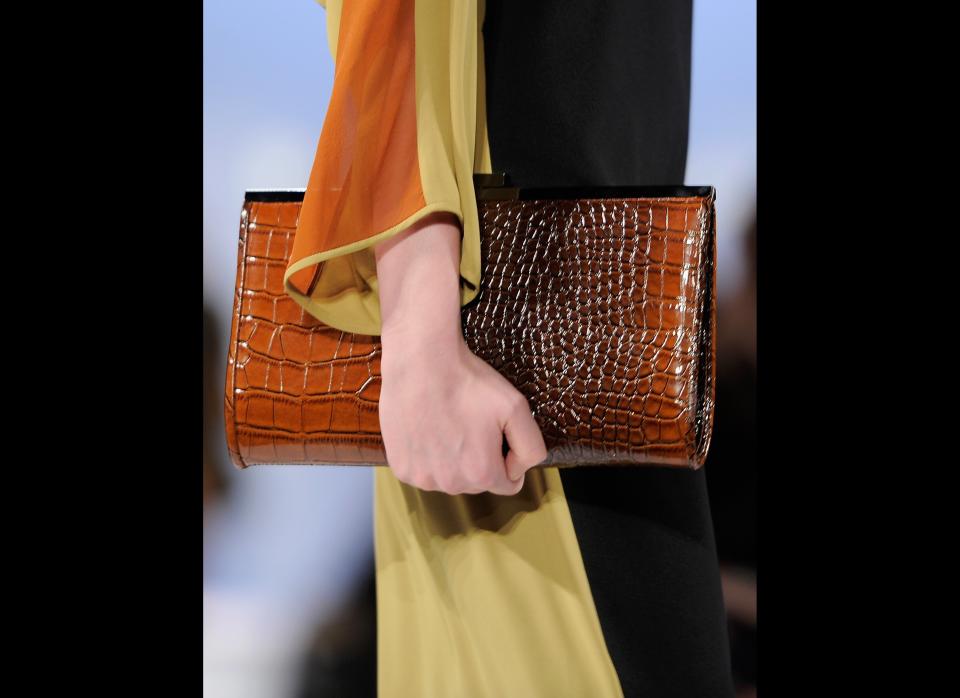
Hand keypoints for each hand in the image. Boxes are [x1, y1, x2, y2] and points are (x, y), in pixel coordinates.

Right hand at [374, 211, 546, 494]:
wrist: (418, 353)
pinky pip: (423, 467)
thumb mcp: (516, 404)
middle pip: (478, 479)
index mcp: (484, 472)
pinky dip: (427, 450)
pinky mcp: (398, 464)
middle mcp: (451, 481)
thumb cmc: (471, 375)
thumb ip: (533, 443)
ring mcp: (421, 475)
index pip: (508, 480)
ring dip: (453, 452)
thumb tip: (531, 465)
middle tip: (472, 416)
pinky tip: (429, 422)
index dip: (507, 451)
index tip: (496, 424)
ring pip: (449, 474)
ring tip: (450, 416)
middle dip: (481, 453)